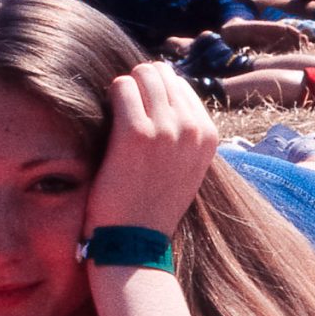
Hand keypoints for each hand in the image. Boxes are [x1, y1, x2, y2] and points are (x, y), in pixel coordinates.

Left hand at [84, 61, 219, 236]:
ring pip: (143, 76)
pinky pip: (122, 88)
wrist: (135, 241)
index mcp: (208, 135)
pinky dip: (112, 95)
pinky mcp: (137, 134)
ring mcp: (167, 129)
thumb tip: (162, 92)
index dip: (155, 92)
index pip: (180, 85)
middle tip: (124, 108)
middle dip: (139, 85)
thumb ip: (182, 132)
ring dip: (125, 88)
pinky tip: (106, 116)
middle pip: (162, 74)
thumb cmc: (151, 204)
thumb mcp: (184, 167)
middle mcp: (193, 128)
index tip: (141, 110)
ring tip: (115, 114)